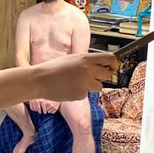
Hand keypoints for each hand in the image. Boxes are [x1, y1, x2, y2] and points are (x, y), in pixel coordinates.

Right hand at [0, 52, 117, 118]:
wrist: (39, 80)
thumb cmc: (53, 68)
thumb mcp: (72, 59)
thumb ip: (87, 61)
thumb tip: (102, 65)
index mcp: (86, 58)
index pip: (110, 59)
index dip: (113, 64)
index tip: (112, 67)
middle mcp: (88, 70)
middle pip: (107, 74)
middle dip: (102, 77)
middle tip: (93, 77)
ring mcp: (84, 83)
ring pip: (98, 87)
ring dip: (91, 86)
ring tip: (77, 82)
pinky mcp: (80, 94)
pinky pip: (86, 94)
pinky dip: (79, 92)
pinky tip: (69, 88)